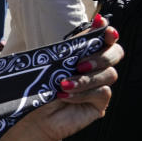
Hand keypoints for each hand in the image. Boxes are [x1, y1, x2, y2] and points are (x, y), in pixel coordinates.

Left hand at [0, 20, 121, 140]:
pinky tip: (64, 97)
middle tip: (78, 65)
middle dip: (101, 56)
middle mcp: (93, 69)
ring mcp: (98, 87)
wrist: (25, 115)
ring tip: (62, 85)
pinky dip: (82, 93)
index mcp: (81, 54)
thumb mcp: (49, 63)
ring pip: (110, 75)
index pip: (102, 39)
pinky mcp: (98, 104)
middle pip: (115, 54)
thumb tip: (92, 24)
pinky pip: (102, 93)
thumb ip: (71, 47)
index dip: (105, 31)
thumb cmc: (33, 87)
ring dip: (85, 79)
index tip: (102, 27)